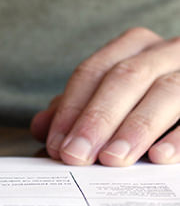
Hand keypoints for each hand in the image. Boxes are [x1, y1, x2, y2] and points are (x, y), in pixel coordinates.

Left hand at [30, 27, 179, 165]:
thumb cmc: (145, 99)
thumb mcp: (108, 99)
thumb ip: (76, 110)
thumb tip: (39, 127)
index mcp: (132, 47)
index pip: (92, 73)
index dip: (71, 109)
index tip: (56, 145)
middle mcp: (163, 50)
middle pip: (125, 78)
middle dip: (97, 119)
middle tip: (76, 156)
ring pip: (166, 90)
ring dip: (136, 128)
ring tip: (112, 159)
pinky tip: (159, 157)